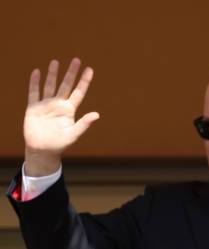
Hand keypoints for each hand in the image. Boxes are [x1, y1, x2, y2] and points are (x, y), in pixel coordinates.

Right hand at [24, 58, 99, 175]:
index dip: (84, 81)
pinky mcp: (33, 108)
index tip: (90, 69)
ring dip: (53, 74)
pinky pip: (34, 93)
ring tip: (56, 62)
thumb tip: (97, 115)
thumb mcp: (73, 134)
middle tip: (76, 60)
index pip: (78, 93)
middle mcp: (58, 105)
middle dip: (71, 73)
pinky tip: (37, 72)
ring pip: (50, 86)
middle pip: (66, 85)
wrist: (42, 151)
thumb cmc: (59, 144)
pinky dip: (34, 83)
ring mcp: (45, 105)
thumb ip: (84, 124)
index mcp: (69, 110)